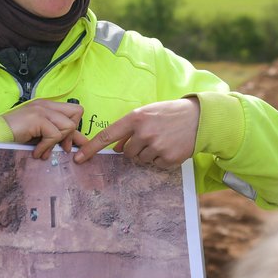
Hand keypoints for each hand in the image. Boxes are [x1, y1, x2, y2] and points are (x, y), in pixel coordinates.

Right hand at [2, 99, 85, 159]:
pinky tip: (36, 152)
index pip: (75, 110)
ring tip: (43, 151)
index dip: (76, 128)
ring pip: (68, 126)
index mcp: (47, 105)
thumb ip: (58, 135)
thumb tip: (81, 143)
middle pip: (77, 113)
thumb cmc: (15, 136)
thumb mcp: (41, 133)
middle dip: (72, 133)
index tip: (67, 144)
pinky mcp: (37, 118)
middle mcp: (46, 104)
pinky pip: (54, 135)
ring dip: (57, 143)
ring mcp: (41, 110)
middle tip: (62, 147)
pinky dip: (46, 147)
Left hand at [74, 99, 199, 168]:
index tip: (79, 158)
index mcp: (136, 118)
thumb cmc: (170, 113)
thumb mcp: (148, 113)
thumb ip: (130, 128)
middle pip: (127, 152)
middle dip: (135, 149)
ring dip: (149, 153)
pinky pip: (155, 164)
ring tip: (163, 140)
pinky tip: (171, 146)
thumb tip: (117, 148)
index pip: (107, 135)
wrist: (198, 118)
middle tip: (151, 138)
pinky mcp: (167, 158)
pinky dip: (161, 159)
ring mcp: (156, 146)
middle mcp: (144, 132)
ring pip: (141, 160)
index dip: (91, 148)